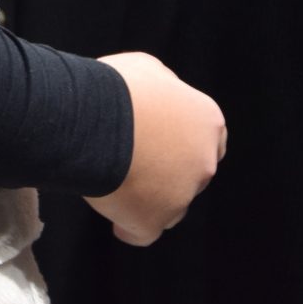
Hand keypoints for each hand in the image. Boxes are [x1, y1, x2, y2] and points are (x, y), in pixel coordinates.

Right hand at [86, 52, 224, 245]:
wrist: (93, 120)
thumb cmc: (119, 88)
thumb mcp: (151, 70)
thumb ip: (166, 92)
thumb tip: (161, 103)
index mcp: (207, 121)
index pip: (208, 141)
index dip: (183, 144)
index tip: (160, 145)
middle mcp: (204, 161)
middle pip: (190, 176)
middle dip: (167, 174)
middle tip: (133, 162)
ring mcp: (181, 196)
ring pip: (170, 208)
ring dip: (150, 201)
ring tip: (117, 187)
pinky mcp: (153, 222)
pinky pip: (143, 233)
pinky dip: (129, 227)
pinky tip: (116, 222)